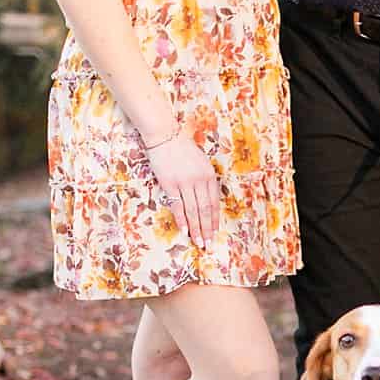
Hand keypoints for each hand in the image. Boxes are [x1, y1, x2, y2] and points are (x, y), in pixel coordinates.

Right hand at [146, 132, 220, 247]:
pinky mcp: (169, 183)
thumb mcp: (200, 162)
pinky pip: (177, 205)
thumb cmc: (182, 148)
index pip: (214, 202)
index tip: (215, 232)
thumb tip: (206, 200)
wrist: (164, 135)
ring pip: (193, 210)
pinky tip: (185, 231)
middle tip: (208, 244)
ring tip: (199, 242)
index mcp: (209, 175)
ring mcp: (184, 182)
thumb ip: (205, 179)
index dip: (215, 219)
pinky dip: (182, 219)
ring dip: (196, 228)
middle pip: (205, 209)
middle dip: (207, 229)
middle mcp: (199, 180)